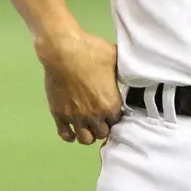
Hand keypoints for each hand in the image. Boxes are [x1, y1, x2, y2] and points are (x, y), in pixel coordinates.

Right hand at [35, 29, 122, 144]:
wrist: (63, 50)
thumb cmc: (91, 51)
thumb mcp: (116, 59)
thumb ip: (124, 73)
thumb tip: (131, 73)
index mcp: (111, 104)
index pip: (118, 122)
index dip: (115, 116)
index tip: (112, 110)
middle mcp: (94, 115)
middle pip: (102, 133)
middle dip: (103, 126)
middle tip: (100, 117)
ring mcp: (75, 117)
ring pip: (85, 139)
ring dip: (88, 133)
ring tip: (87, 123)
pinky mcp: (59, 115)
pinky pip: (65, 135)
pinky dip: (70, 134)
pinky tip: (72, 127)